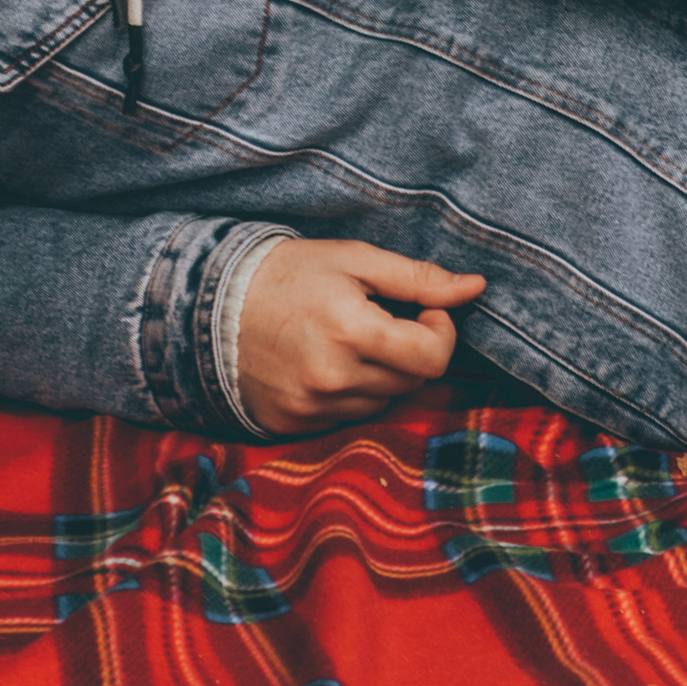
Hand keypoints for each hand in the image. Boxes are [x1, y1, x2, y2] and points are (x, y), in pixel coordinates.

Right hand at [234, 238, 486, 433]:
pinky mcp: (294, 425)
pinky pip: (349, 416)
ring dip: (381, 373)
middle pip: (412, 380)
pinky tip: (325, 362)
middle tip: (381, 318)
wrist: (210, 305)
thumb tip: (475, 287)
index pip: (433, 357)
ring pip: (384, 401)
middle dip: (411, 349)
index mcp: (351, 330)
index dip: (441, 331)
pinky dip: (351, 392)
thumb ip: (417, 277)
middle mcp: (332, 377)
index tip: (423, 311)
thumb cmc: (289, 274)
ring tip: (347, 338)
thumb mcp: (354, 260)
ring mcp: (311, 407)